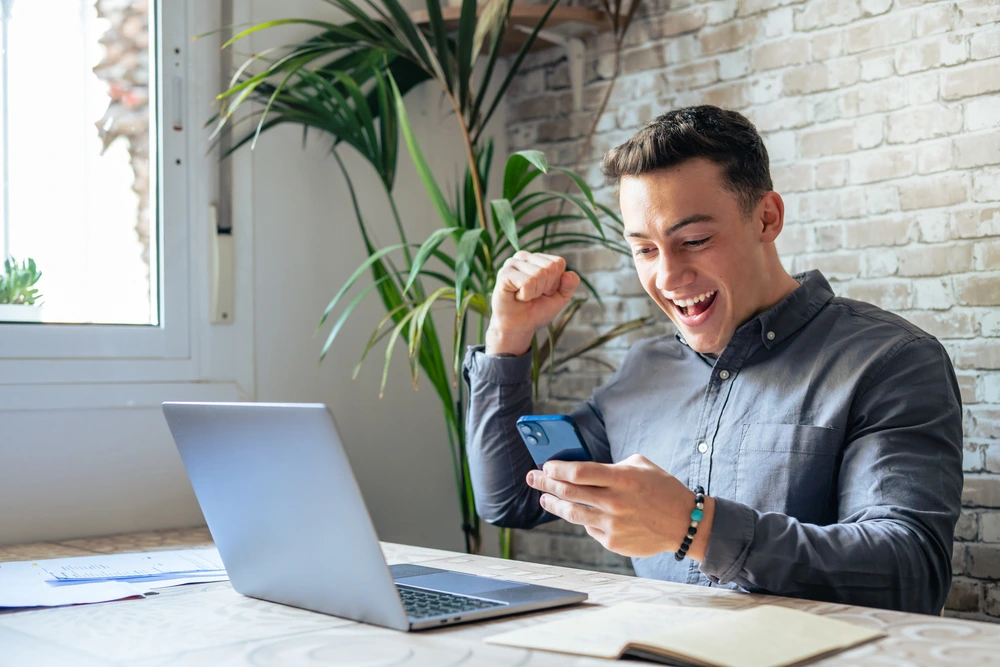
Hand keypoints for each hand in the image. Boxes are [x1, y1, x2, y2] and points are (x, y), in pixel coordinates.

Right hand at [486, 251, 579, 355]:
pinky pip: (527, 282)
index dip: (556, 282)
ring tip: (524, 296)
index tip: (544, 292)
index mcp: (537, 258)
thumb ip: (570, 284)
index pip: (559, 262)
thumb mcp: (560, 297)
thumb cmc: (537, 310)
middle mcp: (523, 256)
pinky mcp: (503, 274)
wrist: (519, 326)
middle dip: (546, 287)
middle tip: (533, 295)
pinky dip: (526, 295)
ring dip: (535, 293)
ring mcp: (511, 263)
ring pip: (540, 274)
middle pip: (551, 267)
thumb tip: (568, 274)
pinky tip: (517, 296)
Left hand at [525, 454, 715, 559]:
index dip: (557, 469)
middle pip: (569, 492)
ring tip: (544, 498)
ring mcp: (612, 524)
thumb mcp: (640, 465)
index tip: (546, 466)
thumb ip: (611, 466)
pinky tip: (578, 512)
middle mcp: (614, 502)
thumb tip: (582, 469)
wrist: (684, 523)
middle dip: (546, 483)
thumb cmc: (662, 489)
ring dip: (554, 504)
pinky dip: (582, 519)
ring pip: (572, 513)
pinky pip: (589, 528)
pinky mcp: (613, 542)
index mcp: (621, 479)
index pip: (578, 472)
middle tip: (532, 478)